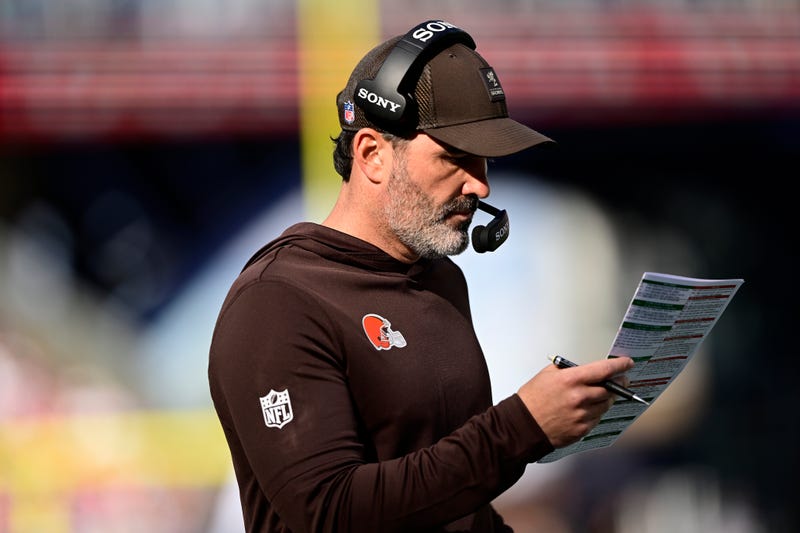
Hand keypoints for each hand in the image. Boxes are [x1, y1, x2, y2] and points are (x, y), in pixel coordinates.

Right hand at [517, 357, 634, 448]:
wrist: (523, 424)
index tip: (628, 363)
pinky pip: (597, 418)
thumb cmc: (533, 398)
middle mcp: (579, 397)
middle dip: (618, 384)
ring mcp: (582, 415)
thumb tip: (590, 370)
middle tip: (620, 381)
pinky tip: (586, 409)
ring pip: (605, 405)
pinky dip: (595, 412)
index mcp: (571, 379)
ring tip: (598, 395)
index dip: (620, 365)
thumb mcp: (548, 374)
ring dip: (606, 399)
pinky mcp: (582, 429)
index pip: (604, 370)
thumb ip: (570, 370)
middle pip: (610, 389)